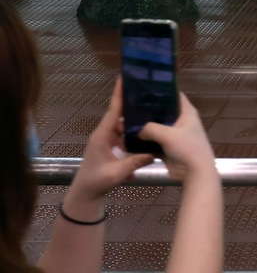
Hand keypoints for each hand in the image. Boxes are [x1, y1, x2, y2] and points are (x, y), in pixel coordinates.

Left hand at [70, 79, 155, 203]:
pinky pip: (123, 134)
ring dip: (134, 118)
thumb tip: (154, 152)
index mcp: (102, 136)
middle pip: (119, 114)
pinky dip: (133, 130)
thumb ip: (135, 161)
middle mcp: (104, 134)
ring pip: (122, 124)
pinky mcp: (110, 147)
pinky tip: (145, 130)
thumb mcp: (118, 172)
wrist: (86, 193)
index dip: (118, 95)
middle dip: (130, 102)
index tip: (123, 78)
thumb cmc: (97, 181)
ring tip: (150, 109)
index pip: (113, 111)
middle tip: (146, 92)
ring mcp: (106, 140)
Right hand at [138, 92, 216, 183]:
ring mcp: (176, 135)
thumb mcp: (167, 134)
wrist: (195, 173)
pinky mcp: (170, 147)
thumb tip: (136, 129)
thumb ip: (150, 128)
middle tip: (130, 105)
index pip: (175, 95)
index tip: (144, 87)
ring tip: (126, 121)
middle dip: (148, 109)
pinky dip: (146, 140)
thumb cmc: (187, 149)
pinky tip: (130, 137)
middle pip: (163, 111)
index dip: (161, 90)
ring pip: (157, 126)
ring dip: (145, 126)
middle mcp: (182, 121)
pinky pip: (155, 140)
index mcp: (187, 113)